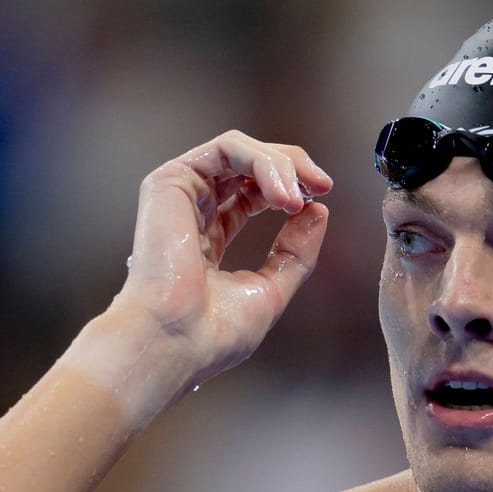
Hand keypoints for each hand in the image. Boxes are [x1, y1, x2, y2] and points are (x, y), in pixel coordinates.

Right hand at [109, 130, 332, 388]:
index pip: (251, 192)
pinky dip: (262, 163)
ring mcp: (180, 194)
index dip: (290, 187)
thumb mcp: (271, 289)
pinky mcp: (171, 181)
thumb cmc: (212, 332)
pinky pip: (226, 149)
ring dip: (280, 165)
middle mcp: (192, 212)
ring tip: (298, 197)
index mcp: (208, 238)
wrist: (176, 341)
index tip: (321, 197)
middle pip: (247, 165)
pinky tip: (281, 195)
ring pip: (239, 151)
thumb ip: (295, 252)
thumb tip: (318, 210)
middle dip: (292, 167)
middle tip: (321, 185)